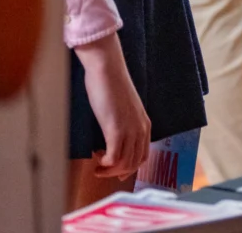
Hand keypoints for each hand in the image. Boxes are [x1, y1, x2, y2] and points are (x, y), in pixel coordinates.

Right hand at [74, 32, 150, 177]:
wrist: (107, 69)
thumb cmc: (110, 84)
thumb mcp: (122, 108)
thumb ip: (122, 122)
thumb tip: (112, 136)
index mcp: (144, 124)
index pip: (143, 155)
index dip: (130, 167)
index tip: (116, 171)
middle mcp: (141, 129)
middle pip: (134, 163)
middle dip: (118, 173)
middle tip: (102, 173)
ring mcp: (130, 130)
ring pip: (125, 163)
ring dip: (110, 171)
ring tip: (97, 169)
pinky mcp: (116, 130)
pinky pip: (114, 158)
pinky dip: (105, 165)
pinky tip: (97, 161)